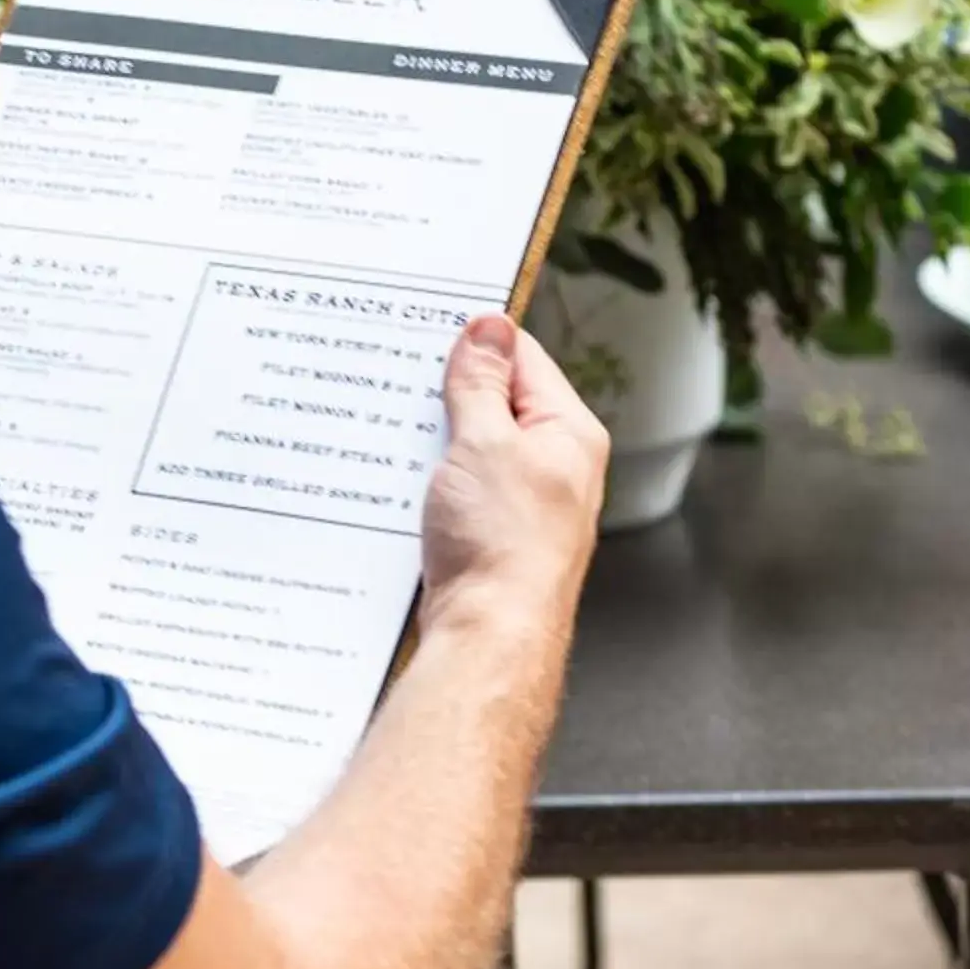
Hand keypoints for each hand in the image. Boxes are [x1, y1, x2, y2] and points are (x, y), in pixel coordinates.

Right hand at [420, 316, 607, 644]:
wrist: (489, 638)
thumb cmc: (501, 548)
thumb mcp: (484, 443)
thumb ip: (482, 383)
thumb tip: (489, 330)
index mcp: (568, 432)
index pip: (523, 357)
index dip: (476, 341)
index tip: (430, 330)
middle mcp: (554, 466)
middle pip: (496, 403)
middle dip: (449, 396)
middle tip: (404, 387)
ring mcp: (522, 503)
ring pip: (471, 449)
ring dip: (434, 443)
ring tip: (401, 442)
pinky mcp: (491, 536)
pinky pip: (458, 490)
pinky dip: (430, 482)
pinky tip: (402, 486)